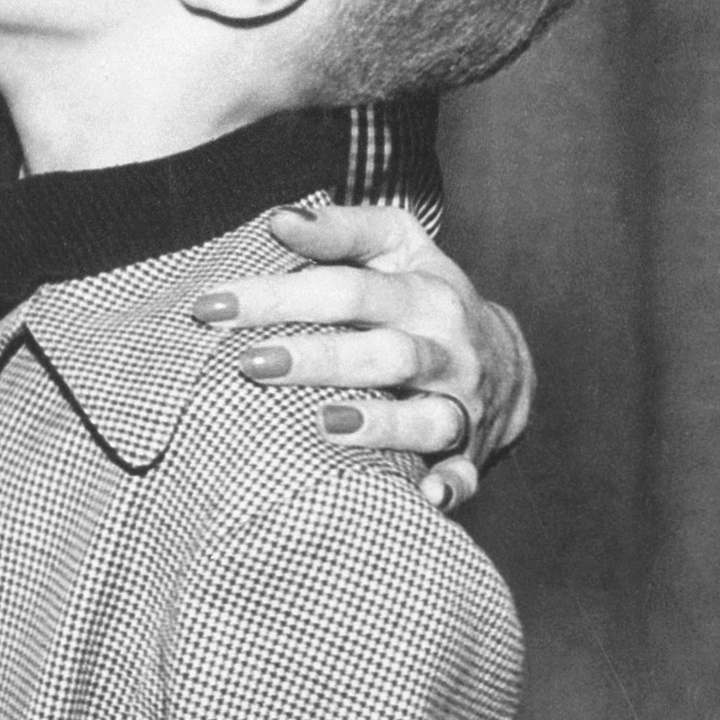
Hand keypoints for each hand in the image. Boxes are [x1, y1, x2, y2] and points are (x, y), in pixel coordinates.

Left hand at [193, 201, 531, 513]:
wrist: (507, 357)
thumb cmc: (423, 291)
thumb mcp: (396, 245)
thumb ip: (339, 230)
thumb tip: (278, 220)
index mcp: (421, 294)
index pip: (345, 289)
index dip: (278, 295)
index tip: (212, 306)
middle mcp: (445, 349)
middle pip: (384, 354)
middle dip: (318, 360)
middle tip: (250, 364)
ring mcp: (462, 403)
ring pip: (426, 417)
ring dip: (380, 425)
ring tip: (325, 424)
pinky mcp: (471, 451)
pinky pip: (465, 474)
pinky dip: (450, 488)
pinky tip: (426, 499)